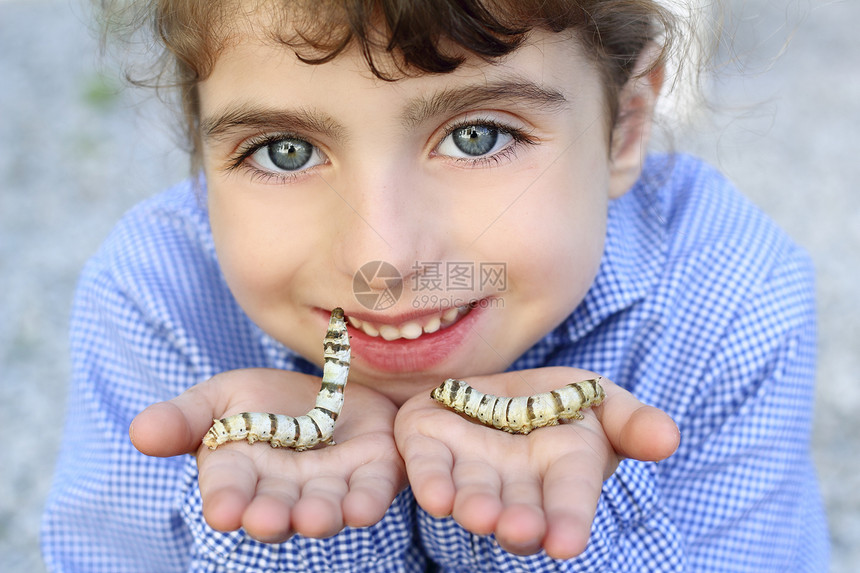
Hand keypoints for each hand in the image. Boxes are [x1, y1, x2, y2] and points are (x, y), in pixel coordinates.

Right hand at [129, 368, 404, 541]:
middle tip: (267, 521)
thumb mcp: (222, 398)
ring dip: (320, 516)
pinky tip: (363, 508)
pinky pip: (371, 493)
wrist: (332, 387)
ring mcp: (330, 486)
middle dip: (271, 517)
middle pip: (276, 508)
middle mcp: (284, 491)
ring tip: (315, 519)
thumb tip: (140, 433)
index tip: (223, 512)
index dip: (227, 501)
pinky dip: (367, 502)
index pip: (229, 491)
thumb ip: (184, 419)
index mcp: (242, 475)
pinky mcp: (372, 474)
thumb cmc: (266, 402)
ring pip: (324, 507)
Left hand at [394, 367, 678, 559]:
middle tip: (518, 531)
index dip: (568, 521)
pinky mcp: (429, 443)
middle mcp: (515, 484)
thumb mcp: (605, 403)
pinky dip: (429, 480)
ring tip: (477, 514)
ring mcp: (470, 467)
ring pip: (471, 494)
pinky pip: (425, 466)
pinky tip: (434, 495)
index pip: (569, 502)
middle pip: (517, 510)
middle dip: (518, 524)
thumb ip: (634, 423)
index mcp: (562, 475)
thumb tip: (669, 439)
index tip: (566, 543)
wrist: (502, 389)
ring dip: (474, 506)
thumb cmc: (564, 403)